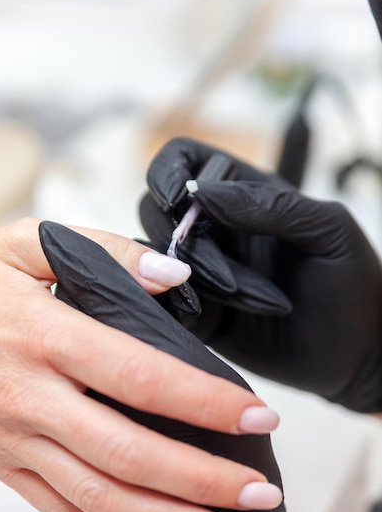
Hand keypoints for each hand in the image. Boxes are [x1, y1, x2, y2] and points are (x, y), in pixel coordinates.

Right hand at [39, 221, 299, 511]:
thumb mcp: (27, 243)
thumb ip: (105, 252)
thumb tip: (171, 275)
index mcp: (43, 335)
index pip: (139, 376)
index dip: (203, 401)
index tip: (256, 415)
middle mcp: (31, 396)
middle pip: (127, 450)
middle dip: (201, 478)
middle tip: (258, 491)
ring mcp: (16, 439)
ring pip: (100, 494)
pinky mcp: (6, 465)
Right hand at [141, 137, 381, 413]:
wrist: (357, 352)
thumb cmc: (352, 282)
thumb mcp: (327, 230)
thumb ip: (271, 204)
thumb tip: (201, 192)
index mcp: (244, 194)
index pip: (183, 160)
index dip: (165, 171)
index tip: (175, 199)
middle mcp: (215, 228)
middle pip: (155, 210)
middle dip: (183, 240)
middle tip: (227, 276)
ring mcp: (201, 271)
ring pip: (156, 258)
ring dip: (190, 279)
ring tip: (247, 301)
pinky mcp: (197, 312)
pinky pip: (162, 300)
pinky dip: (175, 305)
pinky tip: (209, 317)